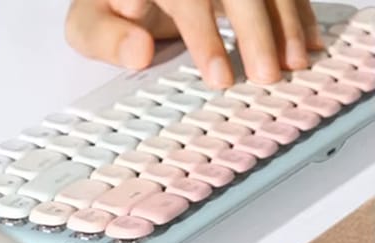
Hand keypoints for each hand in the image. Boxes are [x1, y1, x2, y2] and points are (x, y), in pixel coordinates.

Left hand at [65, 0, 323, 87]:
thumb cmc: (106, 11)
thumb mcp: (87, 27)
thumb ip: (106, 38)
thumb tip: (138, 52)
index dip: (206, 39)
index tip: (220, 78)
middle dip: (257, 33)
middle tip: (266, 76)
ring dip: (287, 23)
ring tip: (295, 64)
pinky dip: (299, 15)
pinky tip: (308, 44)